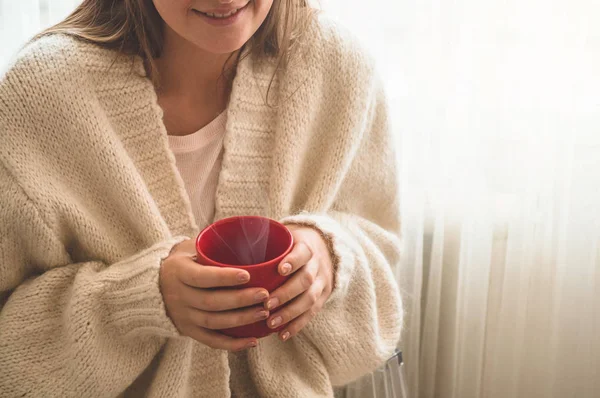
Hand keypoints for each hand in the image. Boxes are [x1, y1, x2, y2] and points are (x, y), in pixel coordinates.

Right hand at [159, 239, 269, 350]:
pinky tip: (253, 341)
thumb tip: (245, 234)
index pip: (203, 277)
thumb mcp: (190, 248)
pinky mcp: (188, 330)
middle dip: (240, 300)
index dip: (225, 277)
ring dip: (241, 320)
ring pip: (214, 322)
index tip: (248, 275)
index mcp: (179, 273)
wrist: (153, 285)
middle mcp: (179, 296)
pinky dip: (233, 344)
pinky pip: (211, 341)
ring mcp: (183, 316)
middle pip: (212, 302)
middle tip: (264, 294)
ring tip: (264, 313)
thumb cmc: (184, 261)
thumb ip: (211, 244)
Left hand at [264, 225, 333, 340]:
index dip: (293, 261)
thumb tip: (228, 250)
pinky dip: (297, 325)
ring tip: (272, 323)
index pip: (303, 252)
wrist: (323, 250)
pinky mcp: (323, 297)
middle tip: (267, 304)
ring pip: (310, 299)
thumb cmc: (292, 246)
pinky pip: (312, 313)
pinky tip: (282, 335)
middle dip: (286, 293)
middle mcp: (317, 264)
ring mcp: (322, 282)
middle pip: (306, 279)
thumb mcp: (284, 238)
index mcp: (307, 247)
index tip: (280, 270)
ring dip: (290, 313)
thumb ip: (263, 244)